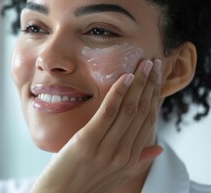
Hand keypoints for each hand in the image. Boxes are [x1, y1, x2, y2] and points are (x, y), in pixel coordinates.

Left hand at [31, 59, 162, 192]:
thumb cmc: (84, 184)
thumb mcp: (116, 175)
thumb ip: (137, 161)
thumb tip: (159, 149)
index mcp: (131, 160)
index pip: (148, 122)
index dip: (154, 97)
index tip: (156, 78)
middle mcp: (123, 154)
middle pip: (142, 113)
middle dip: (150, 85)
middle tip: (153, 63)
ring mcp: (107, 149)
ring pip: (129, 110)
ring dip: (138, 84)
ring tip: (144, 64)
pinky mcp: (88, 141)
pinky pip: (108, 113)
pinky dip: (118, 93)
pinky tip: (125, 77)